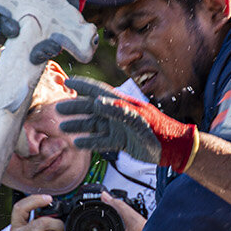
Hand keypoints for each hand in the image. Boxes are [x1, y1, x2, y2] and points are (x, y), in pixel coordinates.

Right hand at [56, 76, 198, 170]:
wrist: (172, 149)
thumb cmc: (159, 131)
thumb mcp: (139, 120)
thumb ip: (118, 111)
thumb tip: (97, 102)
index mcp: (122, 103)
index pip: (98, 91)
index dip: (83, 85)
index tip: (67, 81)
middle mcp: (118, 113)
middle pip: (92, 107)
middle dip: (75, 107)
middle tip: (58, 109)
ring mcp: (119, 127)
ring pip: (94, 124)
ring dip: (78, 125)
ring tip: (63, 127)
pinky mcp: (121, 141)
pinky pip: (101, 140)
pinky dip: (89, 142)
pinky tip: (78, 143)